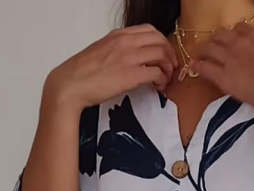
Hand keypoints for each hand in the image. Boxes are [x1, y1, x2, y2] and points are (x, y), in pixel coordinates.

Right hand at [43, 24, 178, 110]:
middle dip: (170, 54)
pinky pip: (157, 73)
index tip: (164, 54)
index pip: (149, 30)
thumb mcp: (102, 52)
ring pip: (162, 55)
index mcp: (118, 36)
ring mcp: (129, 58)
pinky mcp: (132, 75)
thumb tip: (132, 58)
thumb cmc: (82, 73)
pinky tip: (159, 87)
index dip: (162, 42)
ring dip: (168, 68)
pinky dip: (162, 80)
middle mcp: (125, 43)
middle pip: (160, 41)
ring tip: (165, 79)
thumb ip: (118, 50)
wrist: (71, 85)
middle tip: (171, 67)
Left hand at [189, 22, 253, 110]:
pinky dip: (198, 65)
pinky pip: (205, 67)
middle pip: (220, 35)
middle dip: (215, 41)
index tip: (231, 41)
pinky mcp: (224, 77)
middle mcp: (240, 43)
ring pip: (209, 48)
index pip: (238, 28)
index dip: (233, 35)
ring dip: (203, 51)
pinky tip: (194, 67)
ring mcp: (230, 59)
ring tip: (199, 56)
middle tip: (211, 48)